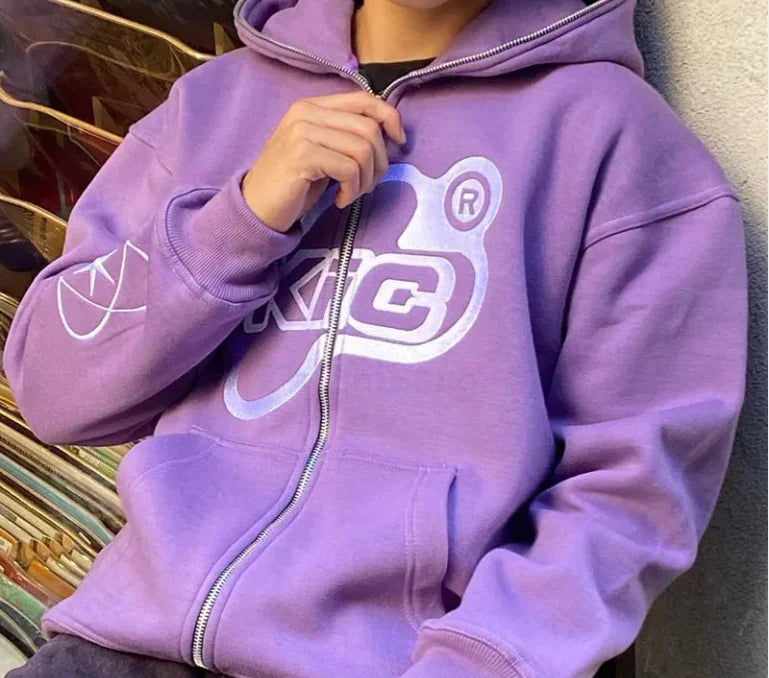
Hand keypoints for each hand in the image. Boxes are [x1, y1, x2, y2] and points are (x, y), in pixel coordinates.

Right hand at [242, 90, 406, 232]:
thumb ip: (346, 136)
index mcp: (312, 106)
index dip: (390, 118)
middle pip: (369, 128)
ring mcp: (302, 132)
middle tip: (367, 185)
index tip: (399, 142)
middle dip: (380, 162)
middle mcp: (306, 112)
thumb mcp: (323, 152)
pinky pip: (348, 169)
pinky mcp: (302, 156)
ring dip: (366, 180)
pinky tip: (339, 200)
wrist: (256, 207)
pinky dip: (352, 190)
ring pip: (362, 149)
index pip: (364, 99)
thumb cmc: (293, 184)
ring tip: (352, 194)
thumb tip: (390, 135)